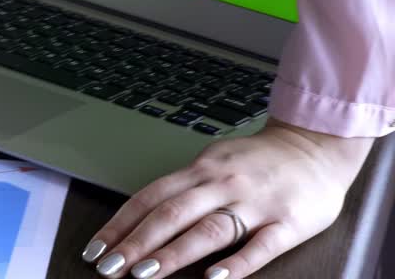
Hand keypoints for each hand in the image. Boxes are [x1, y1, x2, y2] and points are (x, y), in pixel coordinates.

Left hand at [82, 119, 373, 278]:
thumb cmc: (257, 162)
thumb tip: (140, 216)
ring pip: (208, 230)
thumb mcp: (213, 164)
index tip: (95, 248)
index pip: (149, 198)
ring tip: (145, 275)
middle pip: (170, 214)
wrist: (316, 146)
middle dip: (136, 242)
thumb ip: (183, 188)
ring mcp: (254, 203)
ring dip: (173, 254)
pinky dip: (236, 264)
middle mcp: (221, 184)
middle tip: (109, 268)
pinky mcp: (288, 222)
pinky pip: (260, 246)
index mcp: (199, 170)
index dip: (120, 224)